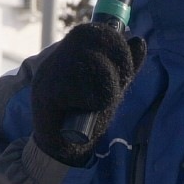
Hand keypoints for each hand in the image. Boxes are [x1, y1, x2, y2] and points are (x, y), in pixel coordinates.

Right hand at [31, 24, 145, 164]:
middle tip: (114, 87)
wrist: (63, 150)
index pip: (93, 32)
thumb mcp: (113, 88)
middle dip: (115, 60)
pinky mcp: (45, 94)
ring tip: (99, 101)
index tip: (124, 70)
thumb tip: (138, 41)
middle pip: (88, 38)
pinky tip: (88, 108)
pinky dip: (93, 98)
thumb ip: (125, 65)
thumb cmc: (87, 118)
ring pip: (87, 60)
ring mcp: (48, 75)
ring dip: (105, 83)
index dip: (116, 46)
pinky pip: (77, 85)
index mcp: (70, 55)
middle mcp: (56, 59)